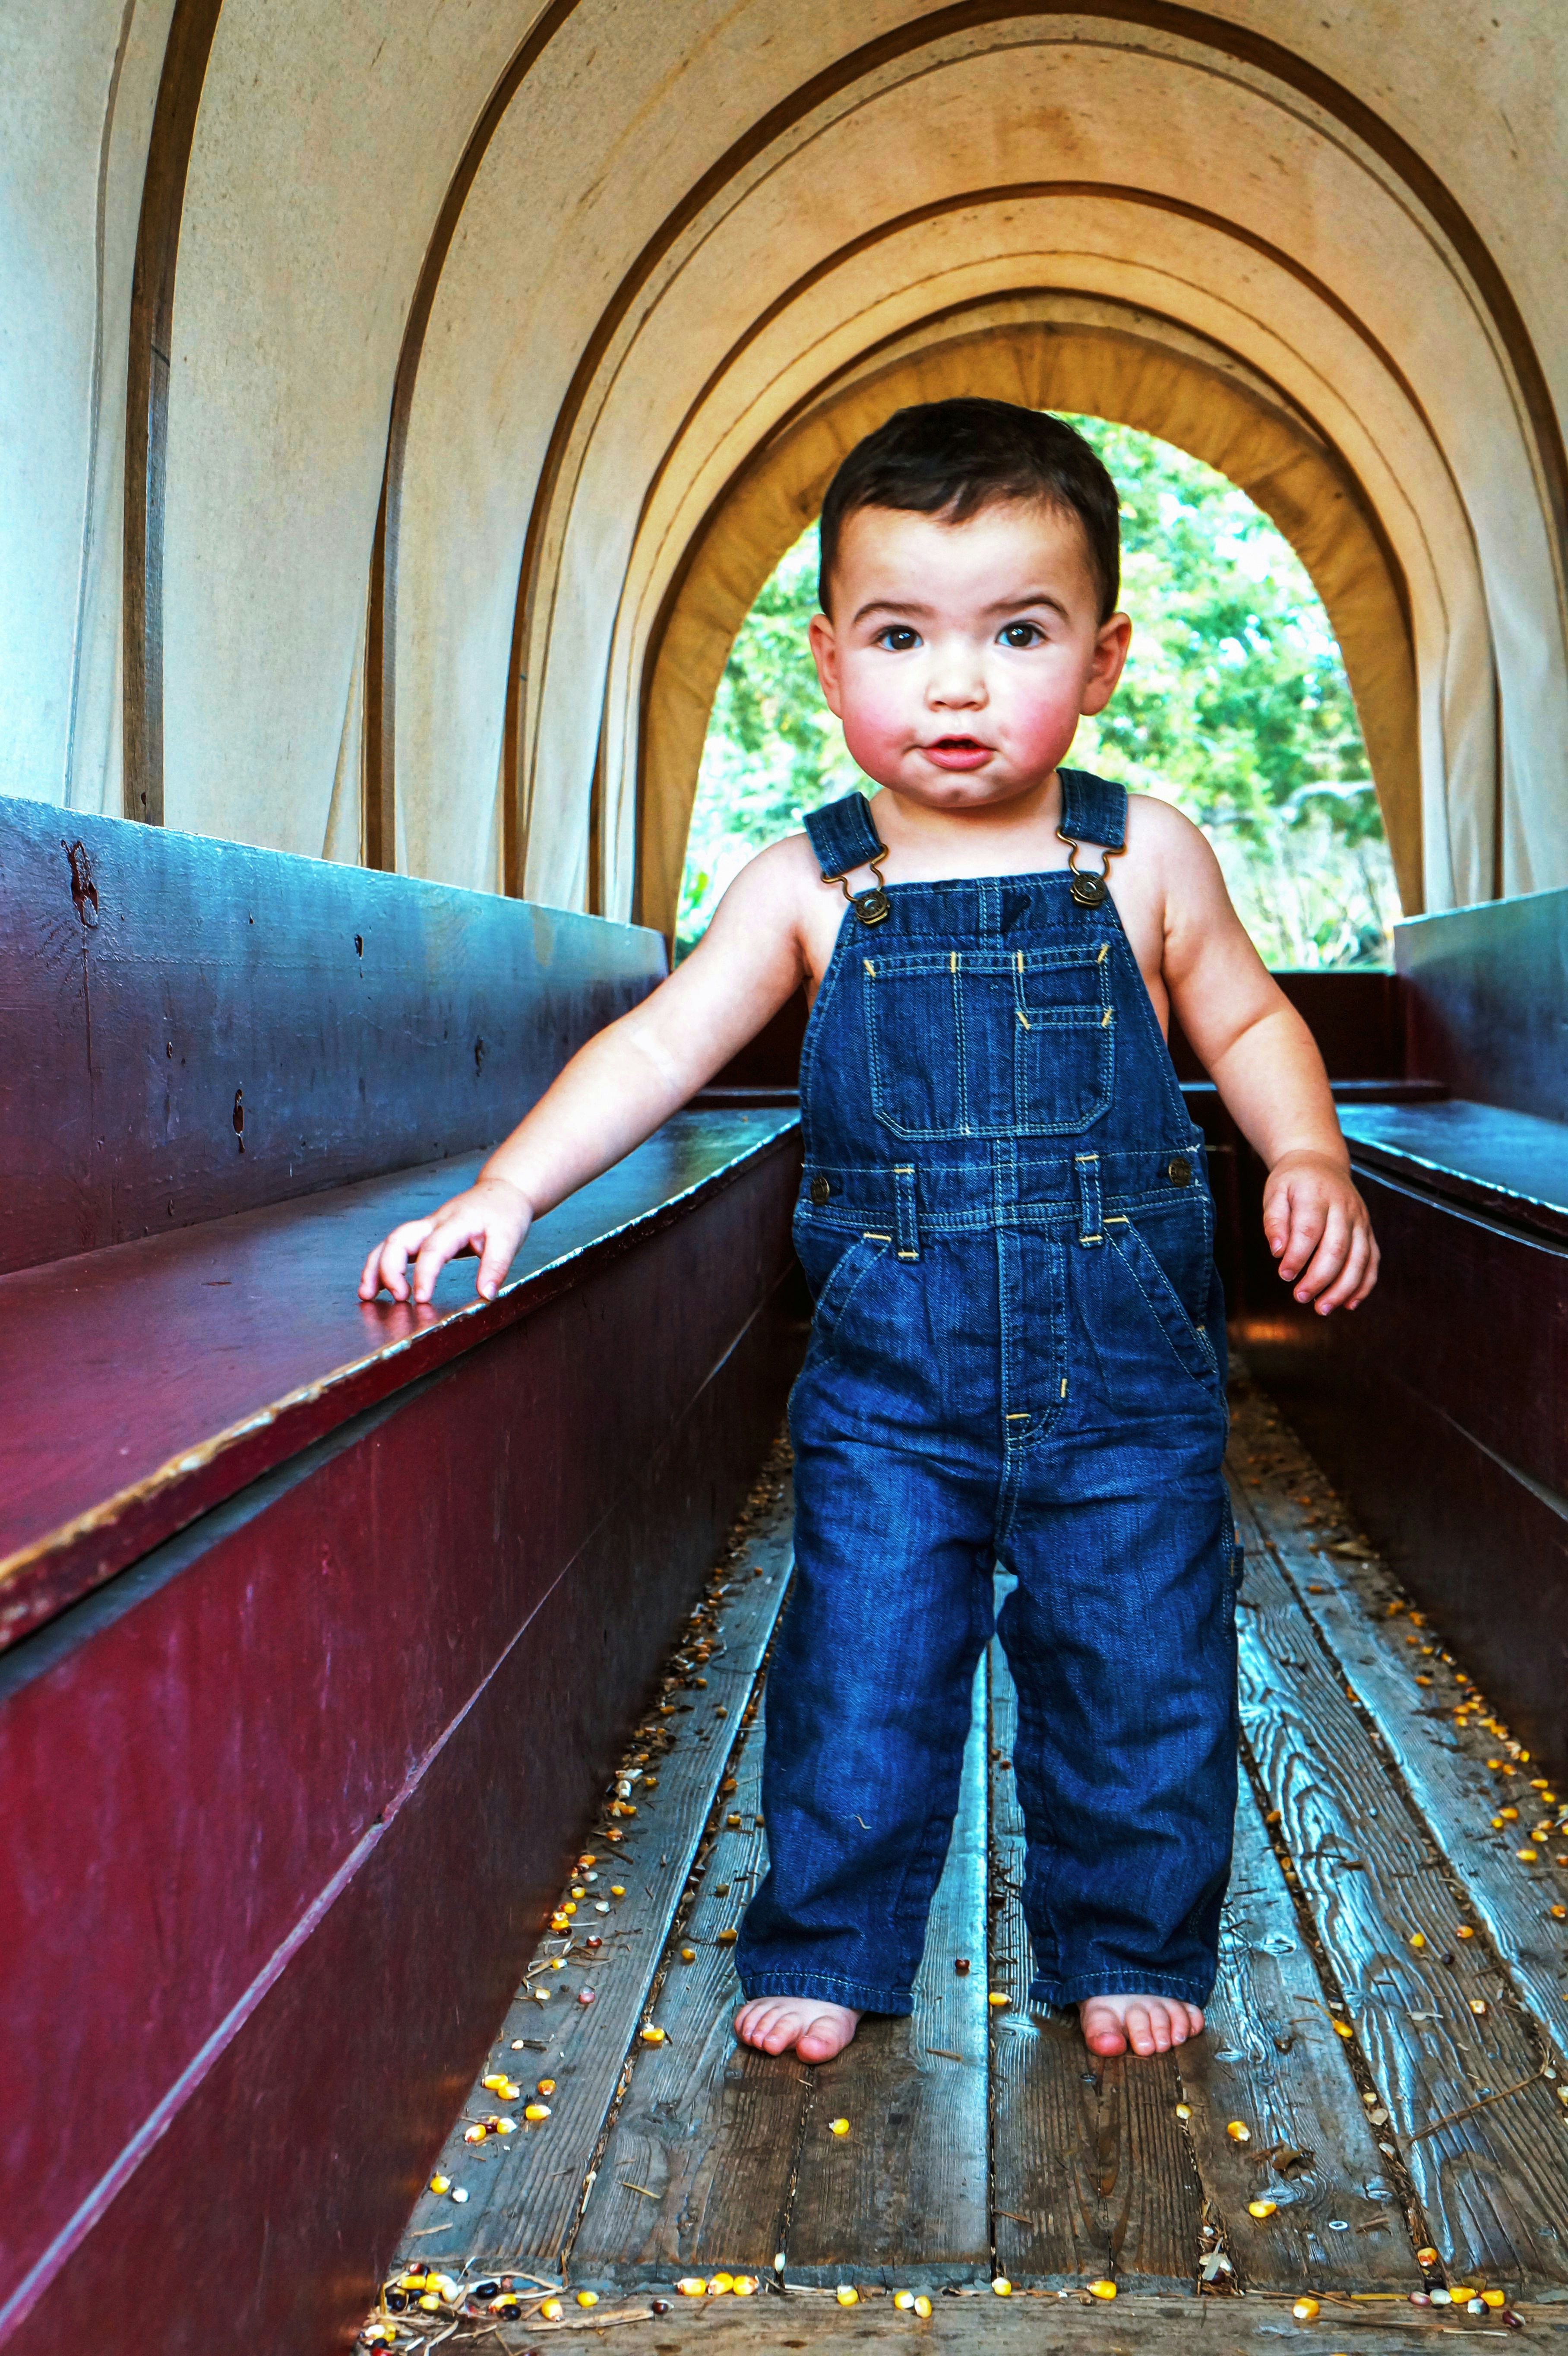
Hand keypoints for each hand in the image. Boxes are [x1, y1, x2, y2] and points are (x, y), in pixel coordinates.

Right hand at [358, 1174, 531, 1305]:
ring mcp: (426, 1227)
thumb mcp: (509, 1238)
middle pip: (399, 1239)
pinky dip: (380, 1265)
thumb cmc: (504, 1213)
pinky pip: (395, 1247)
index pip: (434, 1248)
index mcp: (456, 1222)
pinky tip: (375, 1286)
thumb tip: (486, 1294)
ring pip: (390, 1242)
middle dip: (390, 1269)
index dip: (425, 1274)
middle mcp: (435, 1222)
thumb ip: (497, 1266)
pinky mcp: (423, 1234)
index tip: (422, 1298)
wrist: (502, 1191)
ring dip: (376, 1267)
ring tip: (367, 1294)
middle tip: (398, 1298)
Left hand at [1262, 1150, 1378, 1313]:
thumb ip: (1274, 1221)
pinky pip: (1373, 1260)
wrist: (1321, 1161)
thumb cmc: (1293, 1182)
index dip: (1298, 1257)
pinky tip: (1349, 1304)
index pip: (1309, 1230)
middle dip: (1320, 1278)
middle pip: (1337, 1248)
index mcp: (1317, 1196)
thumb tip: (1277, 1252)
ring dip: (1343, 1288)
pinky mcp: (1368, 1230)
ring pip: (1359, 1258)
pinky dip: (1364, 1285)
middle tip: (1300, 1297)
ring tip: (1322, 1308)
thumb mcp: (1275, 1192)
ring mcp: (1361, 1219)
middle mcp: (1344, 1207)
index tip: (1284, 1275)